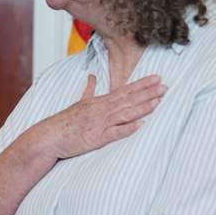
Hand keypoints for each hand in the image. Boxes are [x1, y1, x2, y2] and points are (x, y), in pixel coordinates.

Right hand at [39, 74, 165, 159]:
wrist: (51, 135)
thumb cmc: (65, 121)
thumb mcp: (79, 102)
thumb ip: (89, 90)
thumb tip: (92, 76)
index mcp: (100, 102)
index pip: (125, 90)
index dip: (141, 85)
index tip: (156, 78)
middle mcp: (102, 110)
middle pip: (129, 100)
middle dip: (147, 93)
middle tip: (164, 87)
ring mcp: (100, 124)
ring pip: (125, 113)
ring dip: (142, 108)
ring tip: (157, 102)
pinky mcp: (97, 138)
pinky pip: (115, 133)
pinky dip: (127, 128)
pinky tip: (140, 125)